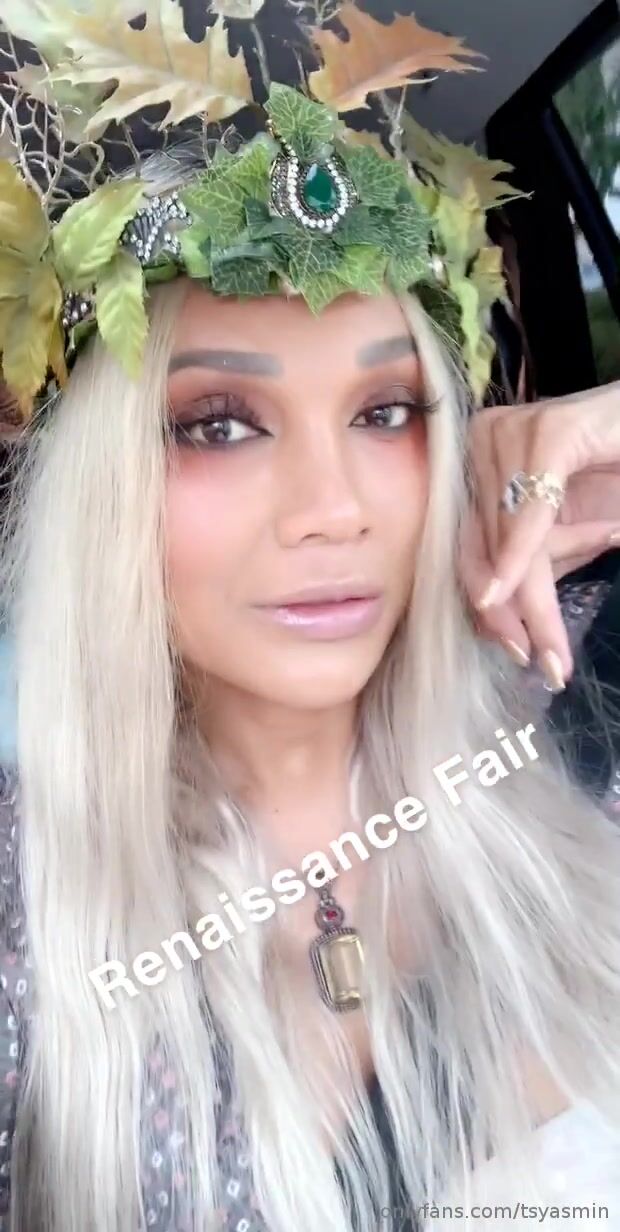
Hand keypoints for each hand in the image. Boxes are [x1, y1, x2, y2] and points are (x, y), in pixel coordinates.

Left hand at [460, 382, 619, 690]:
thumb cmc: (619, 472)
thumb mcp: (571, 525)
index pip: (470, 544)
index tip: (513, 650)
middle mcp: (482, 443)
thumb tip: (495, 614)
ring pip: (506, 537)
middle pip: (483, 544)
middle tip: (536, 661)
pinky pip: (529, 511)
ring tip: (553, 652)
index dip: (486, 600)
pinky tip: (518, 594)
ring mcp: (509, 432)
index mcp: (479, 463)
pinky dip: (524, 556)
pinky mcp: (548, 433)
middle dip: (508, 612)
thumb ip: (533, 560)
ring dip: (534, 601)